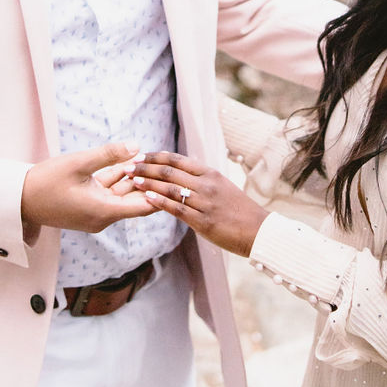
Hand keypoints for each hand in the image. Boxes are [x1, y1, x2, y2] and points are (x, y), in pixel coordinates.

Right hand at [21, 143, 154, 244]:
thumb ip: (108, 154)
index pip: (144, 206)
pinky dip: (117, 179)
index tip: (170, 174)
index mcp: (104, 211)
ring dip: (132, 177)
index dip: (159, 190)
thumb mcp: (78, 163)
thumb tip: (137, 146)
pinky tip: (127, 160)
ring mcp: (95, 214)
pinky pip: (109, 193)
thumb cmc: (46, 182)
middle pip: (135, 199)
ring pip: (122, 194)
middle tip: (162, 158)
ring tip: (148, 155)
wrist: (19, 199)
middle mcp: (103, 217)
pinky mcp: (88, 209)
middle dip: (147, 179)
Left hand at [130, 152, 267, 256]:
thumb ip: (202, 178)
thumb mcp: (222, 185)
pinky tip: (146, 198)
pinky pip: (177, 209)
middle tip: (128, 166)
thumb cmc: (238, 209)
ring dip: (148, 183)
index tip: (140, 156)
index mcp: (210, 173)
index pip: (177, 160)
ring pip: (170, 188)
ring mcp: (205, 203)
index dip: (156, 157)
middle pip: (170, 171)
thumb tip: (182, 170)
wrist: (257, 230)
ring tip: (131, 180)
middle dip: (146, 168)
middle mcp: (206, 185)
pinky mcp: (203, 221)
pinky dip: (160, 202)